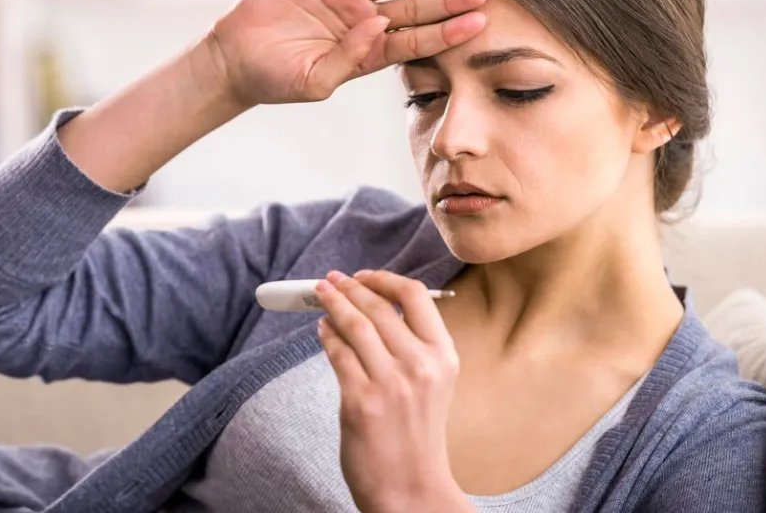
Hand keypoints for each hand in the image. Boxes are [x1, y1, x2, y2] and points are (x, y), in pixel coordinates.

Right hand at [209, 0, 488, 106]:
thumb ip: (349, 59)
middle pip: (413, 8)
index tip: (476, 26)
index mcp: (367, 51)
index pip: (416, 41)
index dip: (446, 33)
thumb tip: (378, 25)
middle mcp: (362, 20)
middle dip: (446, 2)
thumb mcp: (315, 82)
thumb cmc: (276, 79)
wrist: (235, 58)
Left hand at [315, 270, 473, 512]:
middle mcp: (421, 365)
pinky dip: (326, 336)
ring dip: (333, 304)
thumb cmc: (417, 438)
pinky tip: (322, 330)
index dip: (384, 279)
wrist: (412, 490)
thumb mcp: (432, 385)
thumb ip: (411, 348)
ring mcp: (391, 383)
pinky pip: (338, 354)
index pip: (416, 296)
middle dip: (349, 288)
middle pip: (378, 307)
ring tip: (321, 296)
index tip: (363, 276)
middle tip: (332, 280)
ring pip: (355, 325)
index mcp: (444, 356)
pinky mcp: (361, 401)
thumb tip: (371, 308)